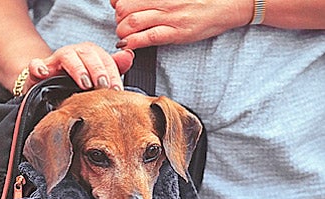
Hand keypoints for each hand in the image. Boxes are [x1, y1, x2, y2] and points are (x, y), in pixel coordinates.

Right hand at [24, 42, 134, 91]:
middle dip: (98, 70)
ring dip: (78, 69)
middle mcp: (74, 53)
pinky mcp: (38, 69)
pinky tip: (45, 74)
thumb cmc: (74, 84)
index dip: (113, 73)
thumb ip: (113, 68)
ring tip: (84, 83)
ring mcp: (55, 60)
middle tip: (103, 86)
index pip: (105, 59)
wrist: (46, 87)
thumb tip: (129, 56)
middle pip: (88, 54)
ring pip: (67, 56)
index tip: (117, 90)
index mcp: (90, 55)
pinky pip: (36, 65)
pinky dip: (39, 68)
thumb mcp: (95, 79)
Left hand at [111, 0, 252, 48]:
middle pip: (125, 9)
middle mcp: (163, 1)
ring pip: (133, 23)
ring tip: (125, 35)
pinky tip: (128, 45)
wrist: (230, 3)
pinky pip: (149, 37)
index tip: (118, 9)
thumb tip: (131, 1)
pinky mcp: (177, 33)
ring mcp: (170, 17)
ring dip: (122, 32)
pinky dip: (133, 42)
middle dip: (118, 19)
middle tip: (122, 24)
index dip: (118, 4)